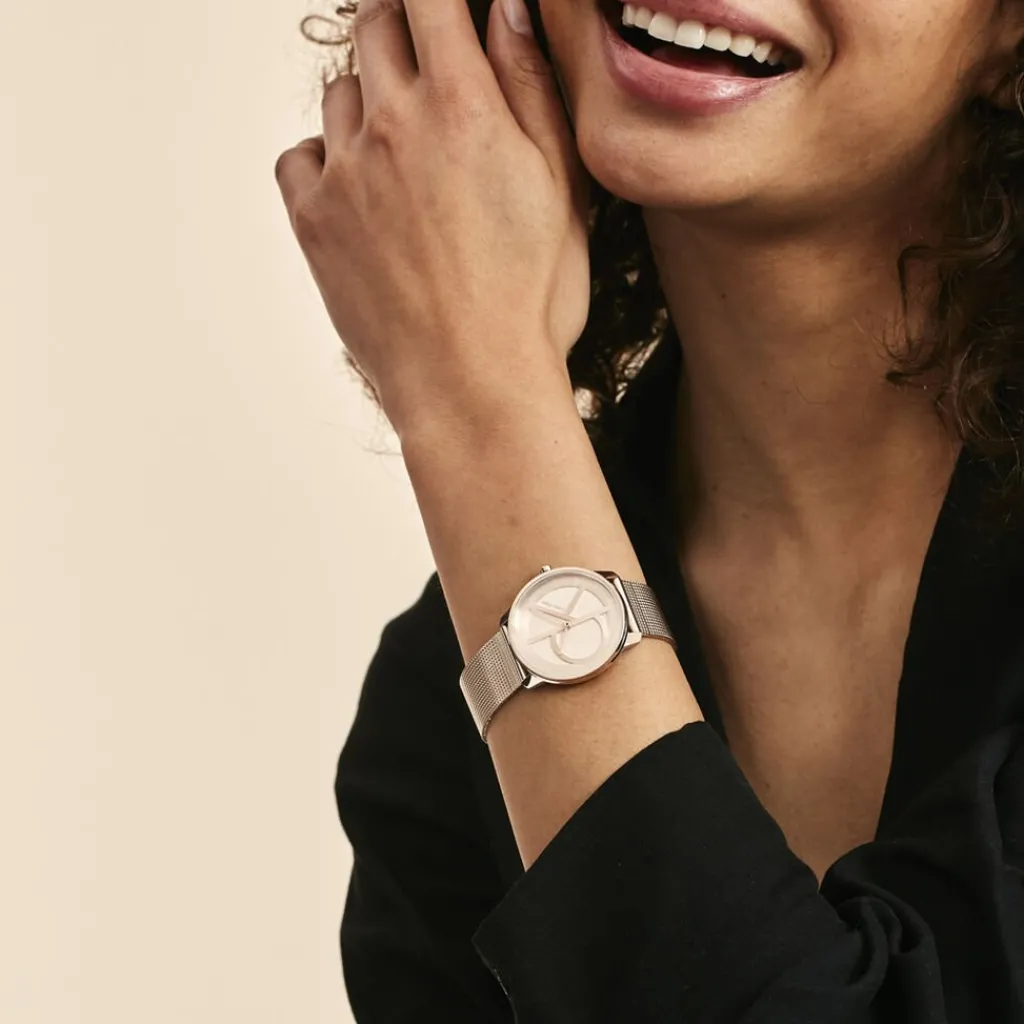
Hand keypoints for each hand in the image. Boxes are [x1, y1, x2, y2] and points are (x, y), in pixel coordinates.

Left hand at [275, 0, 590, 435]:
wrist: (471, 385)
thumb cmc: (531, 299)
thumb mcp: (562, 188)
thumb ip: (530, 86)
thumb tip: (507, 8)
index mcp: (462, 106)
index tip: (442, 10)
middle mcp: (393, 125)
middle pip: (374, 30)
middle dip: (402, 32)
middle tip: (428, 70)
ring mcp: (345, 172)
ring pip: (338, 93)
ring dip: (368, 100)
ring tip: (404, 149)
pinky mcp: (312, 220)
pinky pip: (299, 155)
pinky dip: (325, 156)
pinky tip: (358, 186)